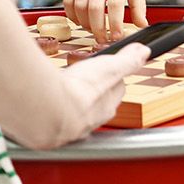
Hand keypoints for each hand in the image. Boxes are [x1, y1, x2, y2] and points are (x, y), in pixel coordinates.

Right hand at [12, 45, 148, 148]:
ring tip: (58, 90)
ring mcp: (65, 129)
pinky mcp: (42, 132)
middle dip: (88, 94)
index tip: (105, 71)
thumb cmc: (77, 90)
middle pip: (93, 106)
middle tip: (80, 80)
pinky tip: (39, 101)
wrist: (43, 109)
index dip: (111, 78)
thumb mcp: (109, 68)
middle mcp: (88, 122)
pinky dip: (44, 110)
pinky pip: (46, 119)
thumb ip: (127, 61)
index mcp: (106, 108)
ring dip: (65, 103)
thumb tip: (143, 52)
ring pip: (69, 114)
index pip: (115, 92)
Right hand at [63, 0, 147, 43]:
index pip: (115, 5)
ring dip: (85, 24)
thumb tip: (142, 25)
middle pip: (95, 9)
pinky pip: (67, 1)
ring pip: (80, 7)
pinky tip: (80, 20)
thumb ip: (139, 5)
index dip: (115, 23)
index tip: (117, 36)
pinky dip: (72, 15)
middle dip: (98, 29)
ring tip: (94, 30)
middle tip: (103, 40)